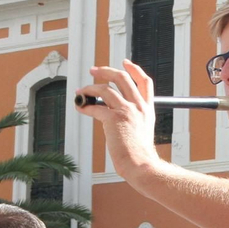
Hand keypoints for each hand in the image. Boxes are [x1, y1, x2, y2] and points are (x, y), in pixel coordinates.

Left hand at [76, 62, 159, 178]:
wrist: (141, 164)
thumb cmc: (140, 154)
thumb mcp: (143, 131)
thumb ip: (132, 118)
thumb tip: (111, 113)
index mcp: (147, 109)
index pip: (145, 82)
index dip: (134, 69)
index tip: (125, 63)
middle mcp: (138, 107)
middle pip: (122, 78)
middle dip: (105, 71)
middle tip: (94, 70)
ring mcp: (126, 111)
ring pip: (105, 88)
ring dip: (90, 88)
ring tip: (81, 91)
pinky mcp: (113, 118)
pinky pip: (95, 106)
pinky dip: (85, 105)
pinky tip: (80, 107)